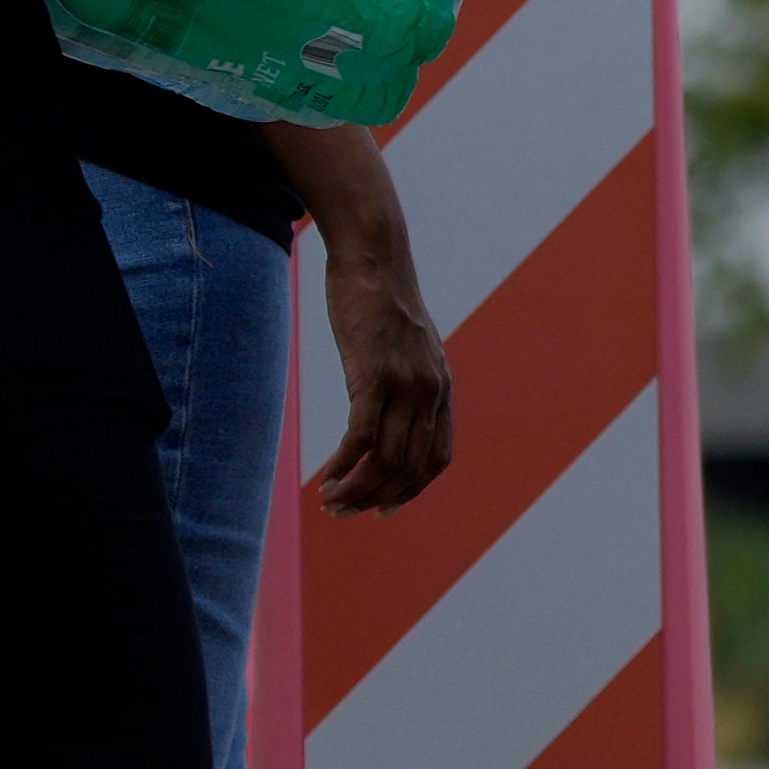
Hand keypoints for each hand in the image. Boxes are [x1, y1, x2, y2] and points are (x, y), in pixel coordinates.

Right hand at [311, 233, 456, 513]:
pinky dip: (345, 467)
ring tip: (331, 501)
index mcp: (440, 388)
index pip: (436, 460)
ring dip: (357, 490)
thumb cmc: (381, 297)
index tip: (383, 510)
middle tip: (344, 513)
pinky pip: (362, 437)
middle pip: (408, 468)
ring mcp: (404, 384)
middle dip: (376, 499)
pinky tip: (328, 480)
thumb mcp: (406, 343)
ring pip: (386, 459)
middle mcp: (429, 391)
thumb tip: (390, 403)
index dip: (411, 492)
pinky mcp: (372, 374)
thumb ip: (406, 377)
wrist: (373, 255)